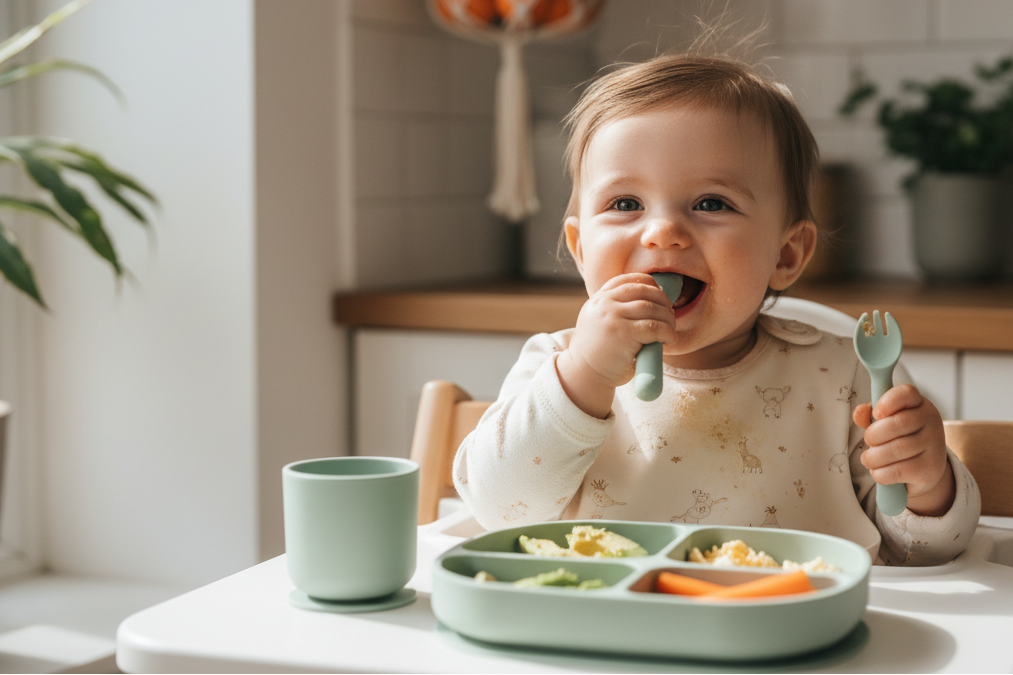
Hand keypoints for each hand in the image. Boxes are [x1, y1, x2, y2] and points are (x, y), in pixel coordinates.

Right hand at [557, 273, 676, 417]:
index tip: (660, 295)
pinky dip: (667, 332)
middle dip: (663, 301)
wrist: (584, 374)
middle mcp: (604, 303)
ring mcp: (612, 316)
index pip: (628, 280)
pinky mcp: (623, 333)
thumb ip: (615, 310)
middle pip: (644, 291)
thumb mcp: (599, 323)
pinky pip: (654, 327)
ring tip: (670, 330)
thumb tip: (651, 303)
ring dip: (668, 318)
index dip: (649, 284)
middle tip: (670, 316)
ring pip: (652, 308)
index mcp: (598, 299)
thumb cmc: (597, 353)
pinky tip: (669, 339)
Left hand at [852, 384, 953, 516]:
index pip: (906, 393)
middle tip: (869, 442)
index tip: (876, 414)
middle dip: (873, 436)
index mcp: (918, 403)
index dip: (887, 401)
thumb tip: (859, 412)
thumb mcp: (885, 422)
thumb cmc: (900, 438)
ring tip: (869, 459)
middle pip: (896, 424)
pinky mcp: (930, 468)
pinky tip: (878, 471)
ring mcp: (934, 445)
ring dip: (872, 457)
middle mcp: (931, 421)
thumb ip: (869, 415)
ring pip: (894, 450)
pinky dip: (880, 473)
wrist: (925, 468)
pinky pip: (897, 471)